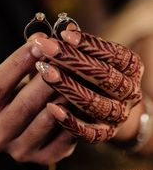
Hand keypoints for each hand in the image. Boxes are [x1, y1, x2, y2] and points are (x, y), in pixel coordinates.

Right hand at [0, 36, 76, 164]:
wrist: (29, 123)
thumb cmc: (19, 90)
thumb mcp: (17, 74)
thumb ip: (27, 56)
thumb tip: (42, 37)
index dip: (19, 61)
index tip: (39, 41)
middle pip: (23, 104)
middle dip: (46, 77)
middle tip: (64, 55)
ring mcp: (19, 151)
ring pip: (46, 119)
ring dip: (64, 93)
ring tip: (78, 72)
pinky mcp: (43, 159)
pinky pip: (64, 136)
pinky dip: (75, 114)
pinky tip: (84, 94)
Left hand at [35, 27, 143, 143]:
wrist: (108, 105)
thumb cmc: (90, 72)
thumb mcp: (84, 56)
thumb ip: (65, 45)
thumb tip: (38, 37)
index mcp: (131, 67)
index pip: (114, 53)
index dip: (89, 44)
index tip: (63, 34)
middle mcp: (130, 91)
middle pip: (104, 76)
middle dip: (73, 60)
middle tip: (46, 48)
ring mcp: (119, 115)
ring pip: (96, 103)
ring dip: (68, 86)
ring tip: (44, 71)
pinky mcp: (106, 134)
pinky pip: (90, 133)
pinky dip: (71, 121)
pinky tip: (50, 107)